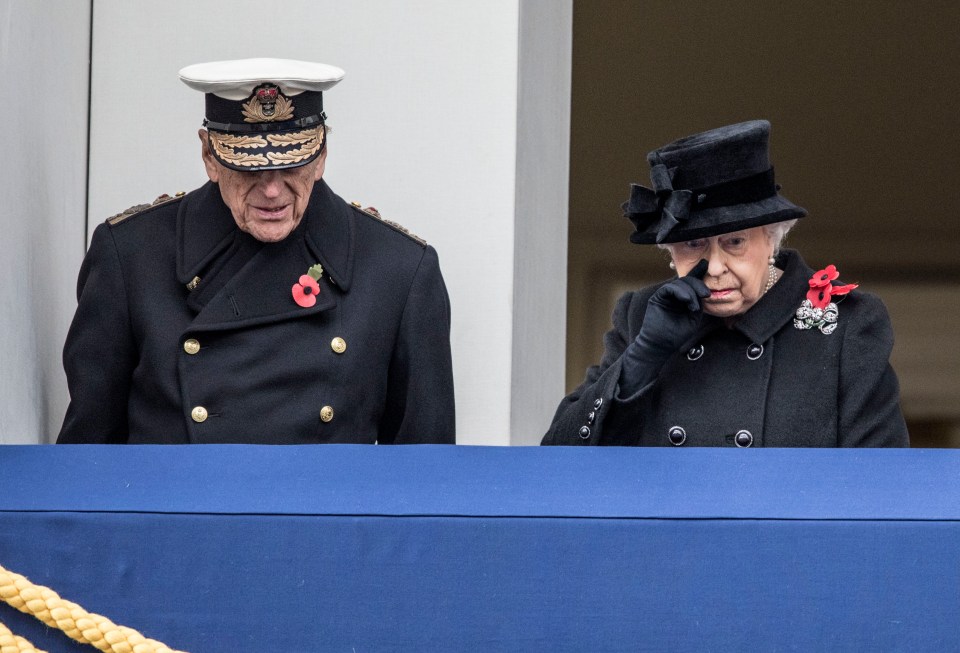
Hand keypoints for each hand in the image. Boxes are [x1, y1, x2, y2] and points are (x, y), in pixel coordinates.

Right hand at [620, 259, 709, 394]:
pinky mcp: (658, 298)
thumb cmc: (677, 334)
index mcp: (684, 298)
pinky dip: (679, 292)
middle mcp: (675, 295)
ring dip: (690, 292)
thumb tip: (703, 290)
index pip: (691, 283)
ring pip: (679, 283)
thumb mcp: (694, 317)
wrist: (662, 344)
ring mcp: (666, 296)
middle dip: (698, 284)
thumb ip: (697, 302)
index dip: (698, 272)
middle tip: (706, 294)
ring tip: (693, 305)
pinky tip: (686, 300)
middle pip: (687, 281)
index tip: (705, 264)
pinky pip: (669, 289)